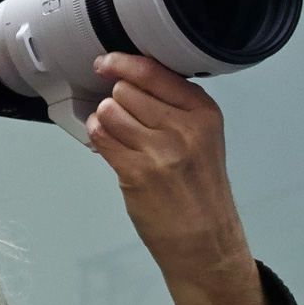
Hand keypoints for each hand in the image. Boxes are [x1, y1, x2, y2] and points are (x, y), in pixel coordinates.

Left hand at [86, 53, 272, 304]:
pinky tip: (107, 143)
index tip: (106, 63)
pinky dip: (98, 135)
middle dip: (118, 100)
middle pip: (127, 89)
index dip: (122, 63)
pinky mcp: (137, 172)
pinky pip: (102, 136)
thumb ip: (173, 107)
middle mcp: (184, 127)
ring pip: (110, 110)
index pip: (154, 72)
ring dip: (106, 119)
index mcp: (204, 112)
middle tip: (126, 121)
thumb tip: (127, 79)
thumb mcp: (203, 139)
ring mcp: (160, 150)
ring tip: (119, 136)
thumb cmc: (200, 190)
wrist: (205, 240)